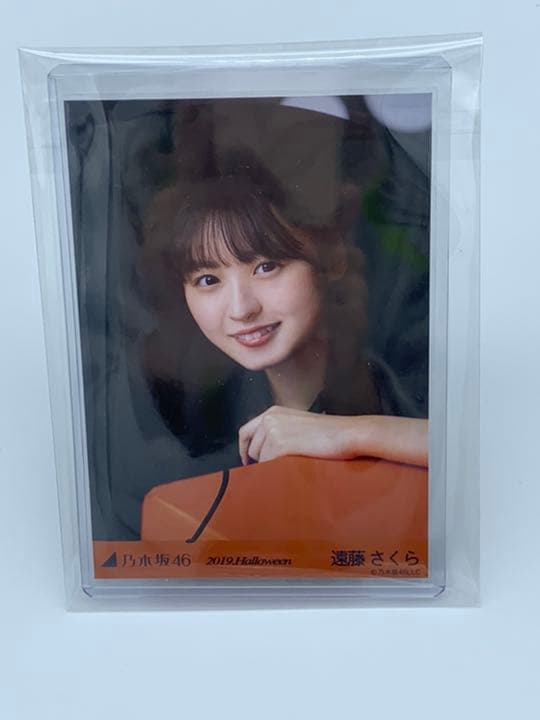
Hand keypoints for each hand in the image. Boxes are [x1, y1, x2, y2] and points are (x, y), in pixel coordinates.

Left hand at [238, 406, 363, 464]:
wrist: (346, 433)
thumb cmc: (329, 432)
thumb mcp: (299, 423)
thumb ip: (281, 430)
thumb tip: (267, 450)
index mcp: (273, 412)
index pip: (246, 431)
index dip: (244, 449)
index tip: (247, 461)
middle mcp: (269, 419)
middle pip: (252, 448)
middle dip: (261, 460)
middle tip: (276, 468)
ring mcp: (273, 431)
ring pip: (261, 459)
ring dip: (272, 465)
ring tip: (293, 464)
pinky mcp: (280, 445)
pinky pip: (270, 466)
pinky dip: (279, 470)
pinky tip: (294, 466)